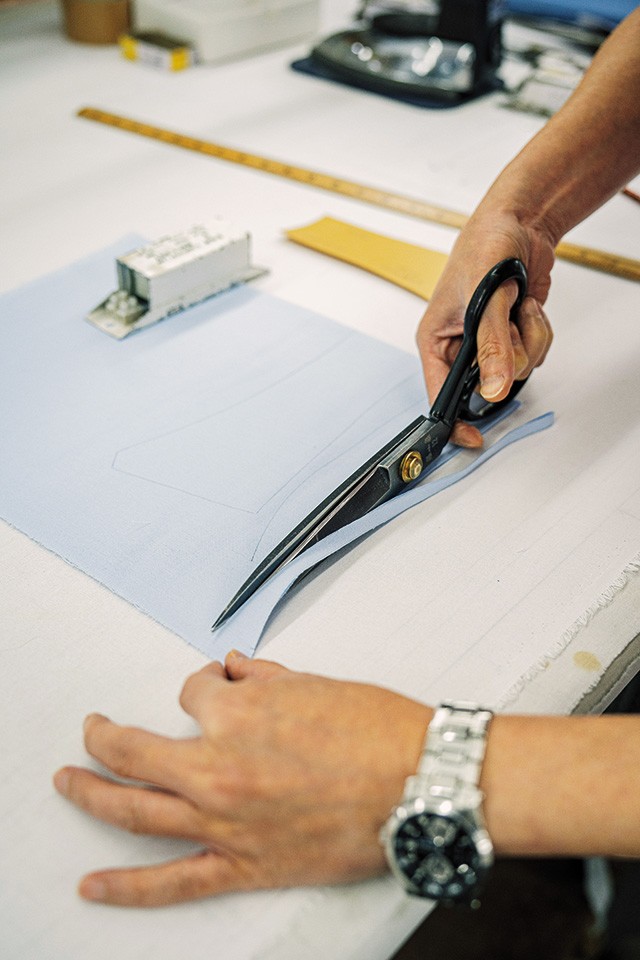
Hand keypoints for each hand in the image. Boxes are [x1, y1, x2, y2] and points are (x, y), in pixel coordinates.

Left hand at [53, 652, 429, 906]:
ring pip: (135, 810)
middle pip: (136, 750)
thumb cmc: (379, 730)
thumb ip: (262, 676)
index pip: (194, 692)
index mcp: (239, 713)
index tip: (216, 689)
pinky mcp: (245, 865)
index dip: (204, 687)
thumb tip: (231, 669)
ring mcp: (225, 820)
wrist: (423, 783)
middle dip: (106, 737)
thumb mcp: (316, 683)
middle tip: (93, 731)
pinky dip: (128, 889)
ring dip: (91, 794)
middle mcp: (220, 765)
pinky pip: (174, 882)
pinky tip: (93, 886)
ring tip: (68, 783)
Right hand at [416, 207, 553, 446]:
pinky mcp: (515, 337)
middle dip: (506, 359)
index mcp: (436, 341)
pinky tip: (527, 306)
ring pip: (517, 371)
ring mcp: (490, 344)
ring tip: (518, 307)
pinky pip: (535, 354)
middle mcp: (461, 347)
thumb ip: (491, 345)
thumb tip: (495, 388)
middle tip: (506, 326)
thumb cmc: (484, 247)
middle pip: (488, 385)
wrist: (520, 223)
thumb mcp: (483, 298)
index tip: (473, 438)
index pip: (439, 395)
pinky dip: (538, 331)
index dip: (456, 420)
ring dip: (527, 341)